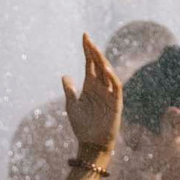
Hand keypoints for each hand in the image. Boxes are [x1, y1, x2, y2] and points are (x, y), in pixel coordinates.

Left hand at [61, 32, 122, 158]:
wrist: (91, 143)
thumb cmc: (82, 126)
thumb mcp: (72, 106)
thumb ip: (69, 90)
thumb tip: (64, 75)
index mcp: (90, 85)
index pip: (90, 63)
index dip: (88, 50)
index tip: (84, 36)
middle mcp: (100, 86)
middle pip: (98, 64)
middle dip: (93, 51)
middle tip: (87, 38)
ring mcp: (109, 93)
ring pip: (107, 72)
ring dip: (102, 61)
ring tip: (95, 49)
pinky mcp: (115, 102)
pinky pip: (115, 87)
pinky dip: (111, 77)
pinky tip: (104, 68)